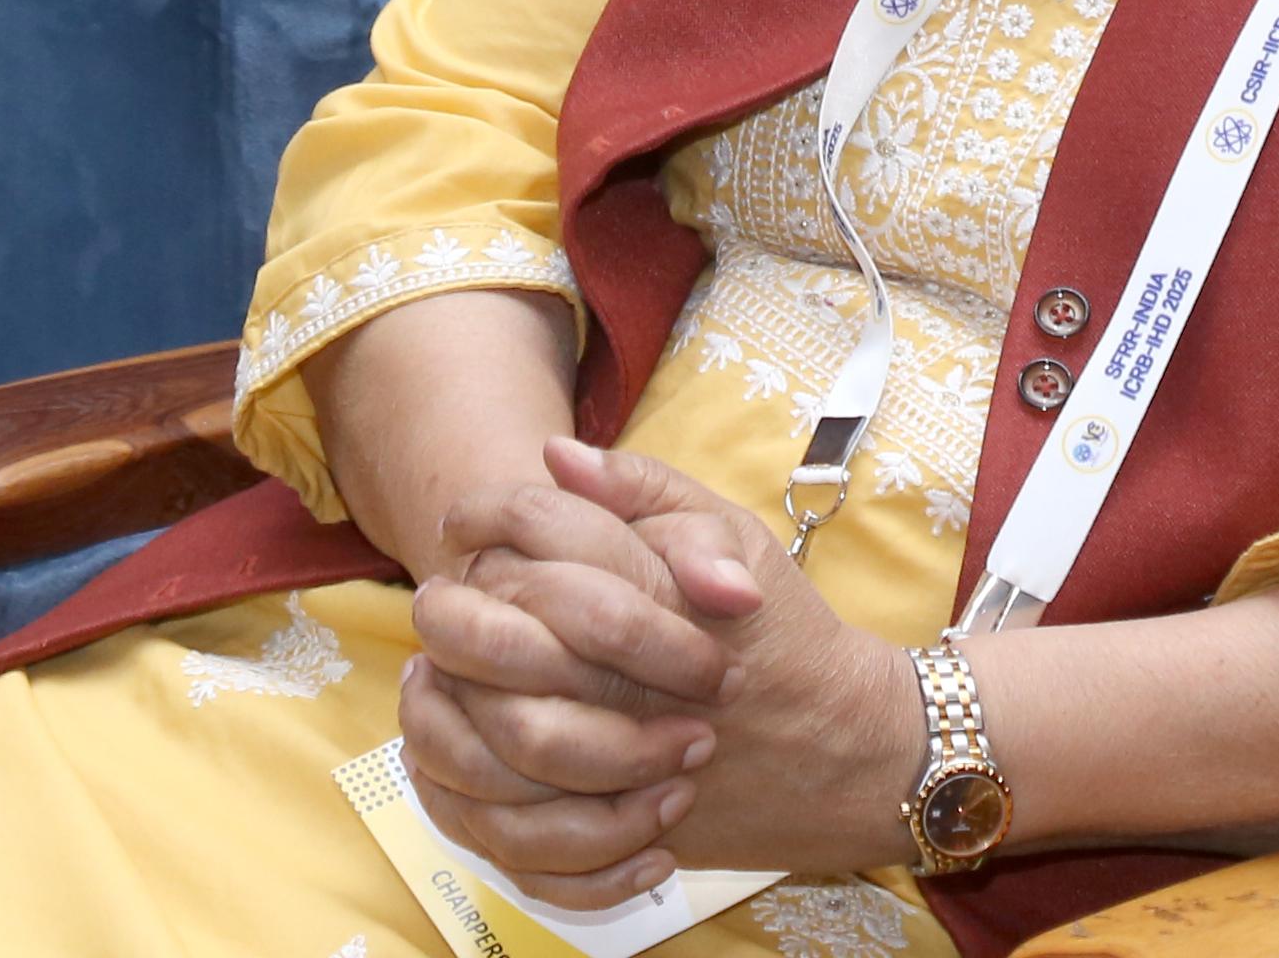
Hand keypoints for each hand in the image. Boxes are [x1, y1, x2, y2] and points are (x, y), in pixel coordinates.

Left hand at [410, 440, 931, 900]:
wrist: (842, 756)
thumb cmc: (783, 636)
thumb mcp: (736, 535)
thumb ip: (646, 488)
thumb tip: (555, 453)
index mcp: (652, 590)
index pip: (535, 532)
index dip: (484, 516)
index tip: (464, 522)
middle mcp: (623, 675)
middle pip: (492, 629)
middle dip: (448, 608)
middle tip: (436, 597)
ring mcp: (614, 759)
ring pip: (485, 728)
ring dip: (448, 695)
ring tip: (439, 669)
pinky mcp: (611, 824)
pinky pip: (509, 813)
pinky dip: (472, 778)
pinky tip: (465, 740)